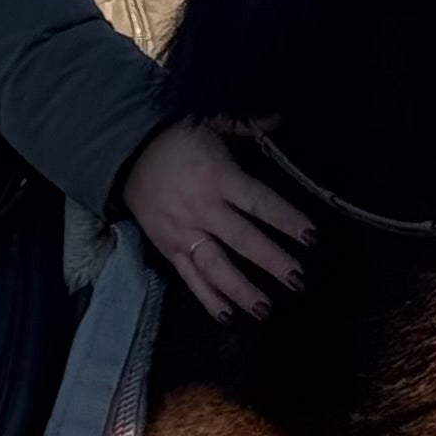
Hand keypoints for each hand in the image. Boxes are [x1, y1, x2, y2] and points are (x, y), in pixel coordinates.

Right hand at [121, 118, 312, 320]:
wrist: (125, 154)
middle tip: (298, 280)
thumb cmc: (177, 139)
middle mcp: (202, 209)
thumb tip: (281, 119)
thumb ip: (248, 125)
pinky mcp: (168, 248)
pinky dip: (209, 298)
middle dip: (271, 261)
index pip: (258, 202)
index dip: (285, 220)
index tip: (310, 237)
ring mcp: (183, 232)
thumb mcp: (212, 123)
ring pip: (215, 266)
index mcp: (218, 177)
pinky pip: (190, 277)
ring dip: (241, 290)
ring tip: (266, 309)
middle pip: (241, 240)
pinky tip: (229, 316)